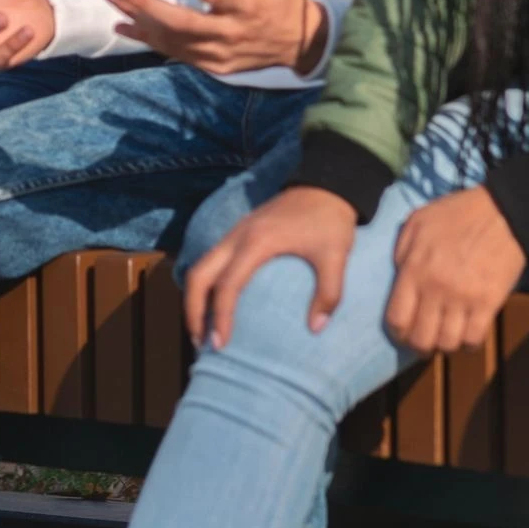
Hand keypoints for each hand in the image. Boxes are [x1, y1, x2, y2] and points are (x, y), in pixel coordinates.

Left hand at [106, 0, 327, 75]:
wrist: (298, 45)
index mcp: (246, 6)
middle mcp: (229, 32)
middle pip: (182, 22)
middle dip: (146, 5)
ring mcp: (218, 52)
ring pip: (172, 39)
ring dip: (139, 18)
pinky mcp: (210, 64)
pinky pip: (173, 52)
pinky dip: (147, 39)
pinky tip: (123, 24)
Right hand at [185, 187, 356, 348]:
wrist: (325, 182)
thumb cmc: (329, 219)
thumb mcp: (335, 255)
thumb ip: (329, 293)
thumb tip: (316, 328)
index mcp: (256, 242)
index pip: (227, 285)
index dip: (220, 317)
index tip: (220, 344)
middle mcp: (237, 236)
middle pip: (199, 274)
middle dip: (193, 309)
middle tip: (201, 342)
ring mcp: (235, 232)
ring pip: (200, 265)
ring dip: (196, 297)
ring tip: (204, 329)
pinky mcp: (239, 232)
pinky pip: (211, 260)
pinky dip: (206, 284)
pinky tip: (216, 302)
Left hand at [385, 186, 525, 353]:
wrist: (500, 211)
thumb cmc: (455, 213)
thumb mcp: (417, 222)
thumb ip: (402, 250)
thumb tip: (398, 277)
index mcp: (414, 269)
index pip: (397, 318)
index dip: (397, 333)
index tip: (401, 332)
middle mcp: (436, 289)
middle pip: (421, 339)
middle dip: (418, 345)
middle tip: (423, 341)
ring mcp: (464, 299)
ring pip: (447, 344)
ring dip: (444, 345)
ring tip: (444, 336)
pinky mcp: (489, 304)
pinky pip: (474, 339)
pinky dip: (468, 344)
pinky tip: (466, 334)